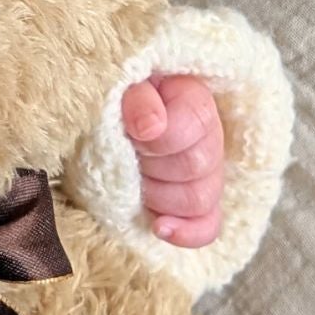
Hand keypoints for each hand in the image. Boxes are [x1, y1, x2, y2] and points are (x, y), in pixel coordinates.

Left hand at [123, 72, 224, 247]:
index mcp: (194, 99)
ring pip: (199, 198)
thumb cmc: (114, 95)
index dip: (160, 137)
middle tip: (126, 152)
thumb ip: (137, 97)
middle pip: (198, 165)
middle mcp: (209, 136)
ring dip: (158, 194)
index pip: (196, 123)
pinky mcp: (193, 205)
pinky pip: (207, 226)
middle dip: (152, 164)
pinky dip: (186, 232)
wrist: (104, 117)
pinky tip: (160, 227)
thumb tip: (150, 127)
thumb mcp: (120, 83)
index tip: (132, 132)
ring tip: (132, 179)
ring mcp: (205, 174)